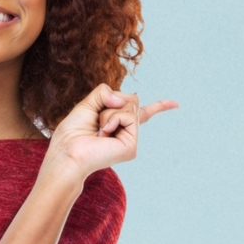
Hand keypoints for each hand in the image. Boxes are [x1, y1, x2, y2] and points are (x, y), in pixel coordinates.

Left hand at [42, 83, 177, 182]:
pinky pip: (128, 116)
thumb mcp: (87, 103)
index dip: (158, 107)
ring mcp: (130, 139)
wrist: (67, 152)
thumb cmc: (72, 132)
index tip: (175, 104)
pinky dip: (113, 119)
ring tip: (99, 130)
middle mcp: (126, 132)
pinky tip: (104, 134)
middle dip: (111, 101)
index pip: (141, 113)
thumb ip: (106, 92)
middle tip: (97, 120)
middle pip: (132, 99)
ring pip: (130, 106)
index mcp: (117, 124)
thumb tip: (133, 97)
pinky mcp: (131, 147)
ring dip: (108, 112)